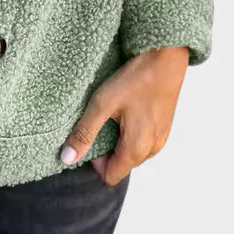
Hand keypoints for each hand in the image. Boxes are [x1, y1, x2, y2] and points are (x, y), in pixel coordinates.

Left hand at [59, 46, 189, 185]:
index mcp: (137, 149)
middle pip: (121, 164)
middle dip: (106, 148)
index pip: (110, 176)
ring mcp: (161, 138)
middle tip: (99, 119)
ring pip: (132, 152)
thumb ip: (84, 132)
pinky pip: (143, 139)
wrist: (166, 57)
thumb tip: (67, 158)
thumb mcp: (102, 104)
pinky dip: (131, 130)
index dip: (94, 160)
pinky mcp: (164, 126)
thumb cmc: (135, 79)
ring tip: (113, 112)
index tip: (89, 134)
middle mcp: (152, 149)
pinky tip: (127, 107)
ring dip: (118, 138)